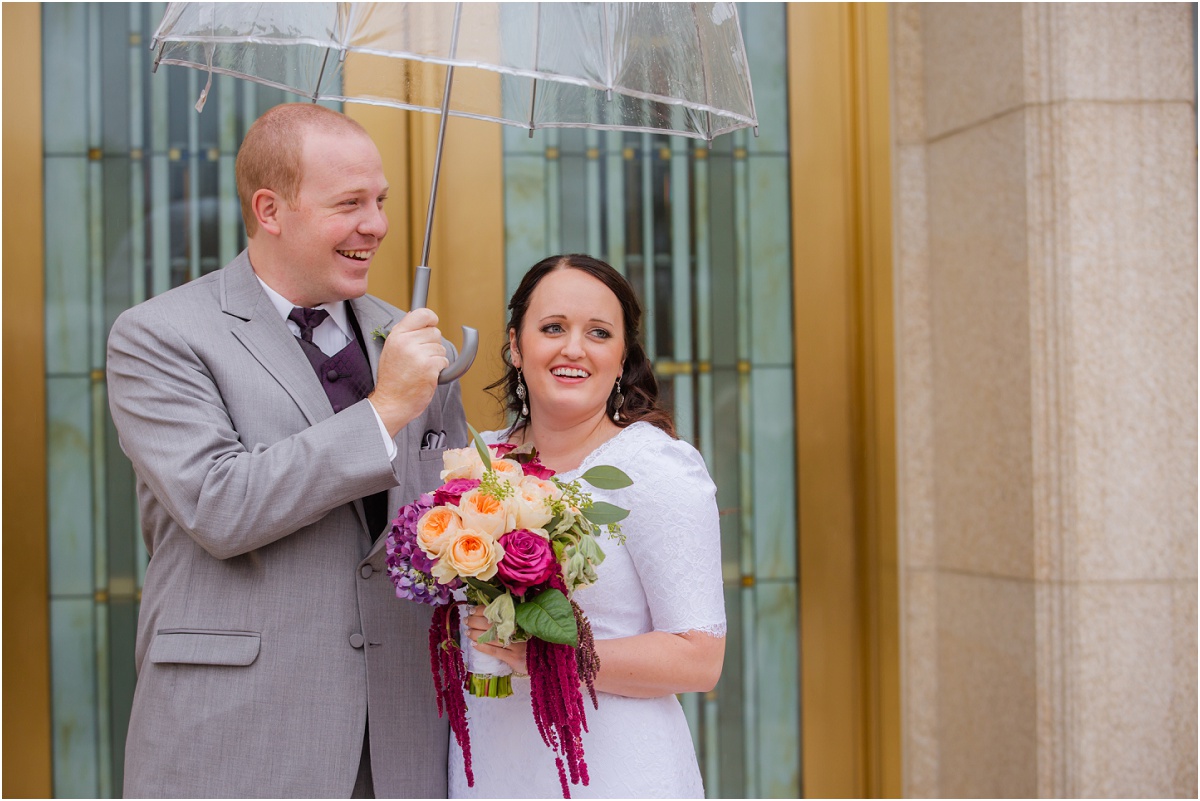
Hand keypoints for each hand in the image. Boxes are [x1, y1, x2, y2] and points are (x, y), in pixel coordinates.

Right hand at [368, 308, 449, 435]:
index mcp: (397, 335)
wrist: (392, 402)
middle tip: (420, 357)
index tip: (432, 324)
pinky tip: (427, 375)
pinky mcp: (429, 368)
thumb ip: (403, 332)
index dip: (431, 318)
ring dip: (436, 358)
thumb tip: (415, 315)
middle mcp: (406, 342)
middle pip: (435, 332)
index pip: (421, 314)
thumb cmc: (393, 379)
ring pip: (441, 347)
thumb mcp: (391, 349)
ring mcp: (418, 355)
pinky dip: (440, 369)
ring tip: (421, 368)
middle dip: (432, 344)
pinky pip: (444, 361)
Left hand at [464, 606, 528, 675]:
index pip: (497, 611)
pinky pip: (495, 651)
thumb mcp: (526, 626)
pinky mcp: (513, 657)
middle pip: (492, 623)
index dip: (483, 610)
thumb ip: (513, 620)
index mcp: (519, 620)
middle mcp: (517, 630)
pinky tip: (474, 644)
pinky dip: (483, 647)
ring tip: (467, 632)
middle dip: (476, 621)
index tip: (472, 610)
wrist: (547, 658)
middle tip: (466, 620)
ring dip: (476, 634)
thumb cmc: (534, 640)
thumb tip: (491, 614)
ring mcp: (515, 644)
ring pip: (491, 637)